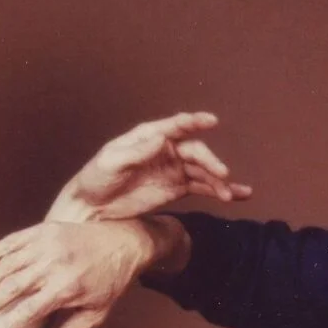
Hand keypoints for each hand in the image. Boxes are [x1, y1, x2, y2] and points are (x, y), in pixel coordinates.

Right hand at [0, 220, 150, 327]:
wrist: (124, 242)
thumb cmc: (110, 282)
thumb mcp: (95, 313)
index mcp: (67, 288)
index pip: (28, 311)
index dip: (5, 326)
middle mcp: (55, 264)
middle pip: (12, 288)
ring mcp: (48, 243)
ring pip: (8, 264)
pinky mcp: (44, 229)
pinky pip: (12, 240)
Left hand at [47, 112, 251, 221]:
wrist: (91, 207)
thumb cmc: (96, 179)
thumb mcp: (111, 163)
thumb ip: (137, 151)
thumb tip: (161, 137)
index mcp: (149, 137)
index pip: (176, 126)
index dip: (194, 121)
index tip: (211, 120)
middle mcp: (165, 150)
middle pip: (195, 151)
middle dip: (210, 162)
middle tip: (221, 174)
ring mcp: (172, 169)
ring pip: (202, 171)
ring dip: (218, 181)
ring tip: (230, 195)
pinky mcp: (176, 189)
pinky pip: (202, 187)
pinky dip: (218, 191)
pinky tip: (236, 196)